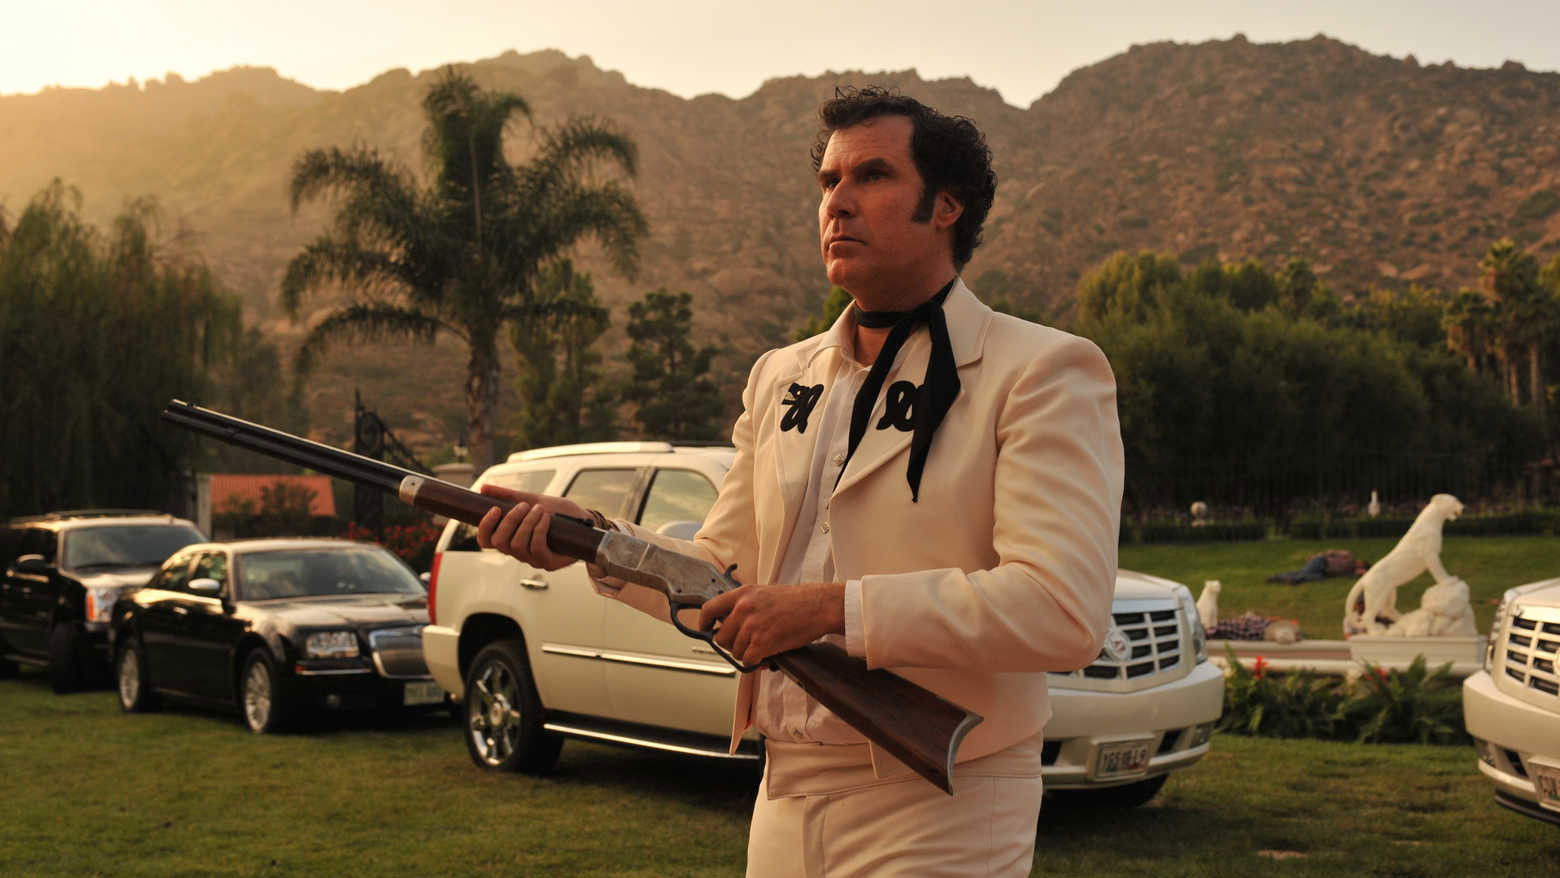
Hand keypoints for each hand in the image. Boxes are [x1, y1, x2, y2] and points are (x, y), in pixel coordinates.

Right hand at [475, 484, 587, 570]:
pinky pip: (536, 548)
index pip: (485, 541)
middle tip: (524, 506)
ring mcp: (532, 559)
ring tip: (540, 509)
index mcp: (510, 538)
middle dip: (510, 520)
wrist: (584, 520)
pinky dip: (539, 530)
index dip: (484, 527)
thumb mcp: (532, 499)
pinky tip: (546, 518)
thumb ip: (509, 495)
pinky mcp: (548, 562)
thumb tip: (483, 488)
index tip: (495, 509)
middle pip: (500, 542)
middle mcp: (518, 551)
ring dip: (528, 523)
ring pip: (518, 545)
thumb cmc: (558, 513)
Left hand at [697, 582, 844, 666]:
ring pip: (734, 651)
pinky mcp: (763, 642)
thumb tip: (729, 621)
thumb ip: (745, 604)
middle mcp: (743, 609)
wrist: (818, 606)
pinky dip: (755, 662)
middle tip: (743, 644)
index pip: (709, 609)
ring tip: (759, 648)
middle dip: (730, 644)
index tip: (707, 629)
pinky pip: (747, 660)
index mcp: (742, 594)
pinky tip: (764, 656)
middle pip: (720, 637)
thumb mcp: (764, 593)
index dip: (704, 622)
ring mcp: (752, 626)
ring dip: (745, 653)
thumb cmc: (796, 600)